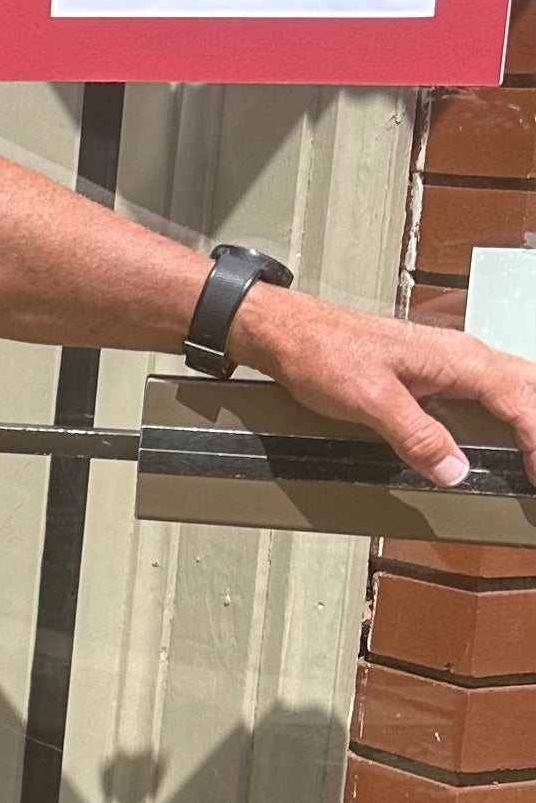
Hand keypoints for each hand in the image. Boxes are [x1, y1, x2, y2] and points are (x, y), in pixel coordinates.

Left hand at [231, 285, 535, 489]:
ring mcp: (452, 361)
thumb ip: (416, 436)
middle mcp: (462, 354)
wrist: (291, 333)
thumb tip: (454, 469)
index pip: (522, 400)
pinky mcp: (436, 371)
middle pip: (529, 389)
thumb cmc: (324, 352)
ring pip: (515, 386)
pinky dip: (512, 411)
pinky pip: (491, 390)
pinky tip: (509, 430)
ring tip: (533, 457)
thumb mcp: (370, 401)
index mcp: (457, 358)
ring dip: (531, 419)